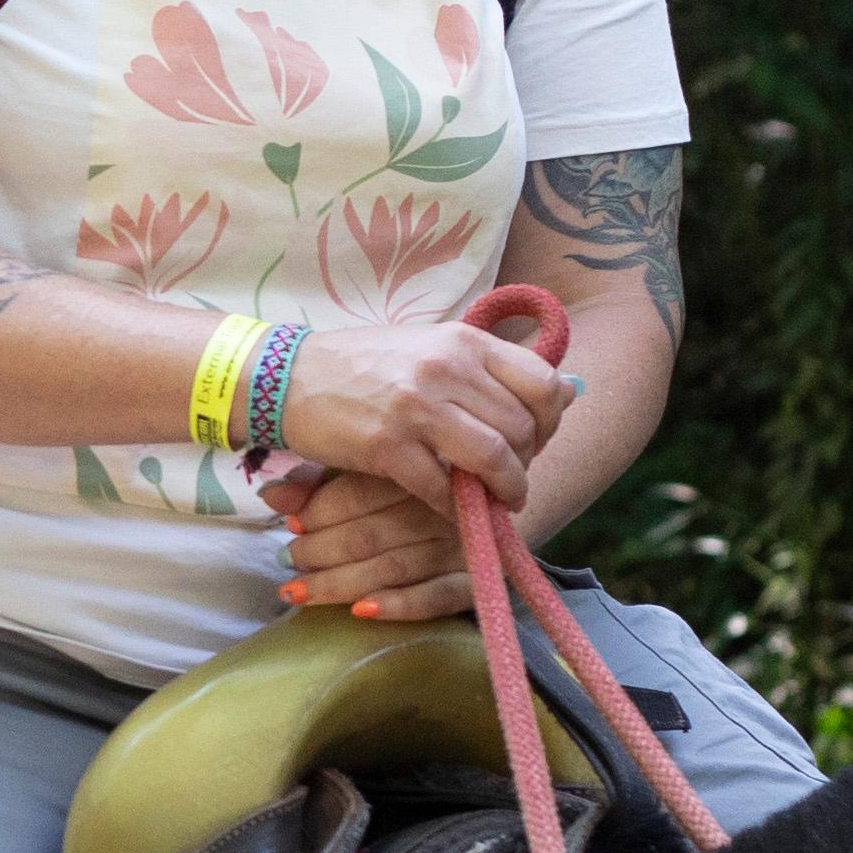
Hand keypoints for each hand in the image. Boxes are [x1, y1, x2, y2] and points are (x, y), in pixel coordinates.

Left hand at [262, 462, 474, 619]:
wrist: (496, 497)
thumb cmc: (417, 482)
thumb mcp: (369, 471)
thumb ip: (321, 482)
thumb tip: (270, 496)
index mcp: (417, 467)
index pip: (359, 491)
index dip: (318, 512)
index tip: (290, 525)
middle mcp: (441, 504)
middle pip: (369, 532)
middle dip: (319, 552)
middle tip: (289, 562)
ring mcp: (461, 544)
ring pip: (392, 567)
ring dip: (340, 584)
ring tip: (299, 592)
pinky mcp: (476, 579)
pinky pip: (436, 597)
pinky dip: (398, 605)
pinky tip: (361, 612)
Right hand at [272, 319, 568, 531]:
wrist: (286, 377)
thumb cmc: (361, 366)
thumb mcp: (430, 347)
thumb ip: (487, 368)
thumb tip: (566, 391)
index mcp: (463, 341)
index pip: (544, 382)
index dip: (551, 421)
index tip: (537, 441)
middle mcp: (447, 367)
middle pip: (522, 427)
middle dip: (527, 463)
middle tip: (513, 480)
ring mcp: (417, 406)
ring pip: (493, 458)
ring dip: (504, 490)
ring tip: (500, 503)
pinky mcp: (387, 445)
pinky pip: (443, 488)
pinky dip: (454, 507)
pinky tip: (451, 511)